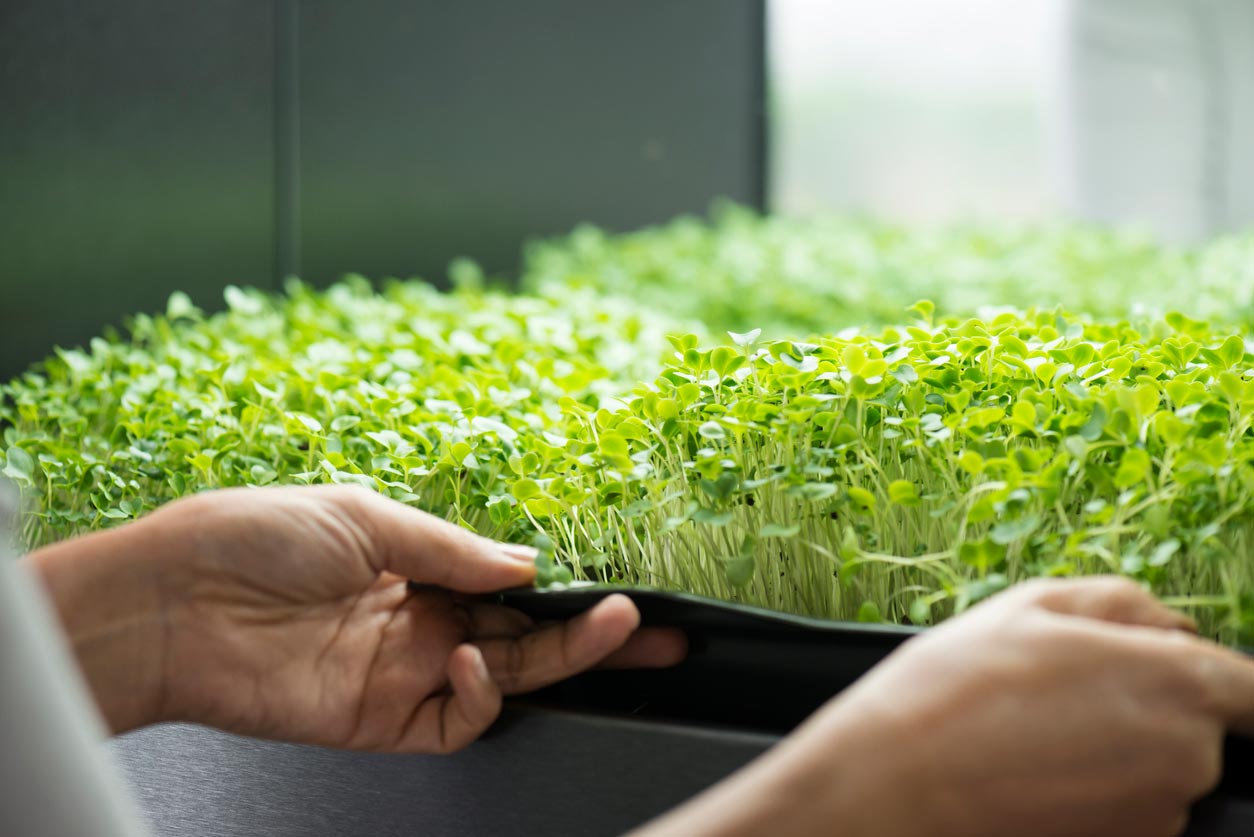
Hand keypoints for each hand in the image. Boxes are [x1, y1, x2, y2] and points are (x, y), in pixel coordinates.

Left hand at [30, 486, 684, 751]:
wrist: (172, 599)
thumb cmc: (253, 537)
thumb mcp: (366, 516)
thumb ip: (453, 549)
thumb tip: (528, 564)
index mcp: (416, 566)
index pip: (511, 588)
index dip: (566, 588)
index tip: (615, 581)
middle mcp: (420, 622)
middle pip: (526, 638)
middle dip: (594, 633)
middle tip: (653, 627)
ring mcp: (405, 671)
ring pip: (508, 677)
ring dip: (565, 658)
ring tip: (611, 629)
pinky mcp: (380, 719)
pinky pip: (456, 720)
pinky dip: (483, 697)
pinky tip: (479, 663)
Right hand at [639, 577, 1253, 836]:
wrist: (892, 787)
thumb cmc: (953, 690)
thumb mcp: (1029, 607)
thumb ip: (1122, 602)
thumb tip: (1170, 624)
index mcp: (1174, 681)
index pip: (1249, 686)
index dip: (1214, 674)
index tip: (1167, 670)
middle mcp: (1185, 757)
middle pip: (1196, 724)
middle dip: (1142, 702)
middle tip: (1056, 688)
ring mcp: (1155, 813)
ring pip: (1155, 767)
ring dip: (1111, 747)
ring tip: (1028, 729)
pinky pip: (1125, 807)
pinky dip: (1089, 789)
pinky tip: (1027, 768)